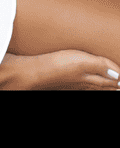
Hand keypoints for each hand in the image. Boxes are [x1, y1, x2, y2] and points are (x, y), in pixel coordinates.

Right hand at [1, 49, 119, 90]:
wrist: (36, 73)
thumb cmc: (58, 66)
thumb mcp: (82, 61)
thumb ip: (100, 66)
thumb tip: (117, 75)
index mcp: (91, 78)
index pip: (110, 78)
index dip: (118, 76)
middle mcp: (85, 83)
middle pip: (104, 84)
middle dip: (114, 84)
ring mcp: (75, 83)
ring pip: (94, 86)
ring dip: (105, 85)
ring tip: (112, 86)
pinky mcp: (67, 81)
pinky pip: (84, 85)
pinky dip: (91, 85)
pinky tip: (89, 84)